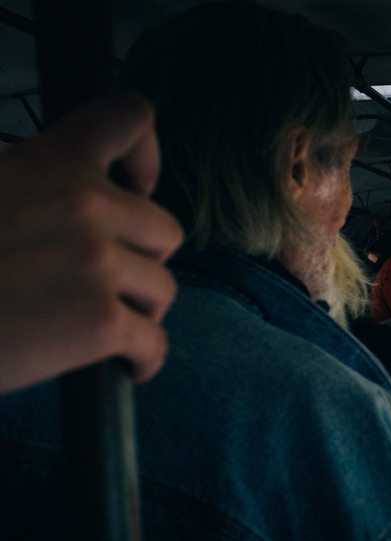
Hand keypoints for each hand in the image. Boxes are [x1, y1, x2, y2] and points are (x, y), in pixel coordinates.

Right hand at [0, 93, 182, 393]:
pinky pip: (155, 343)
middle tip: (109, 281)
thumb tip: (41, 182)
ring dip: (139, 311)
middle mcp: (83, 204)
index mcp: (50, 162)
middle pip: (165, 230)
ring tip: (103, 327)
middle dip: (144, 259)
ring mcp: (97, 262)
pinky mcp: (102, 321)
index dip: (146, 156)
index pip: (130, 117)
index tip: (134, 188)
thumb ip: (19, 178)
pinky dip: (144, 360)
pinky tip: (124, 368)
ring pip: (163, 289)